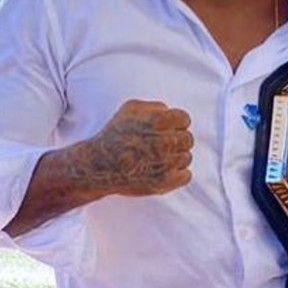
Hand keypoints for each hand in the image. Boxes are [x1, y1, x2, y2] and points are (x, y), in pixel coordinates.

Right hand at [74, 100, 193, 195]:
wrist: (99, 166)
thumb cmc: (114, 135)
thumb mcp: (129, 109)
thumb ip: (154, 106)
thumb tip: (170, 111)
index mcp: (158, 121)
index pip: (185, 119)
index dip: (177, 124)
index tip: (168, 130)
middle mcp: (164, 141)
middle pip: (188, 139)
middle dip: (176, 141)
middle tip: (161, 146)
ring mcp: (166, 163)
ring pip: (186, 157)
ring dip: (175, 158)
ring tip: (157, 159)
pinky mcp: (165, 181)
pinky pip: (186, 175)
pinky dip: (178, 174)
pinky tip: (163, 171)